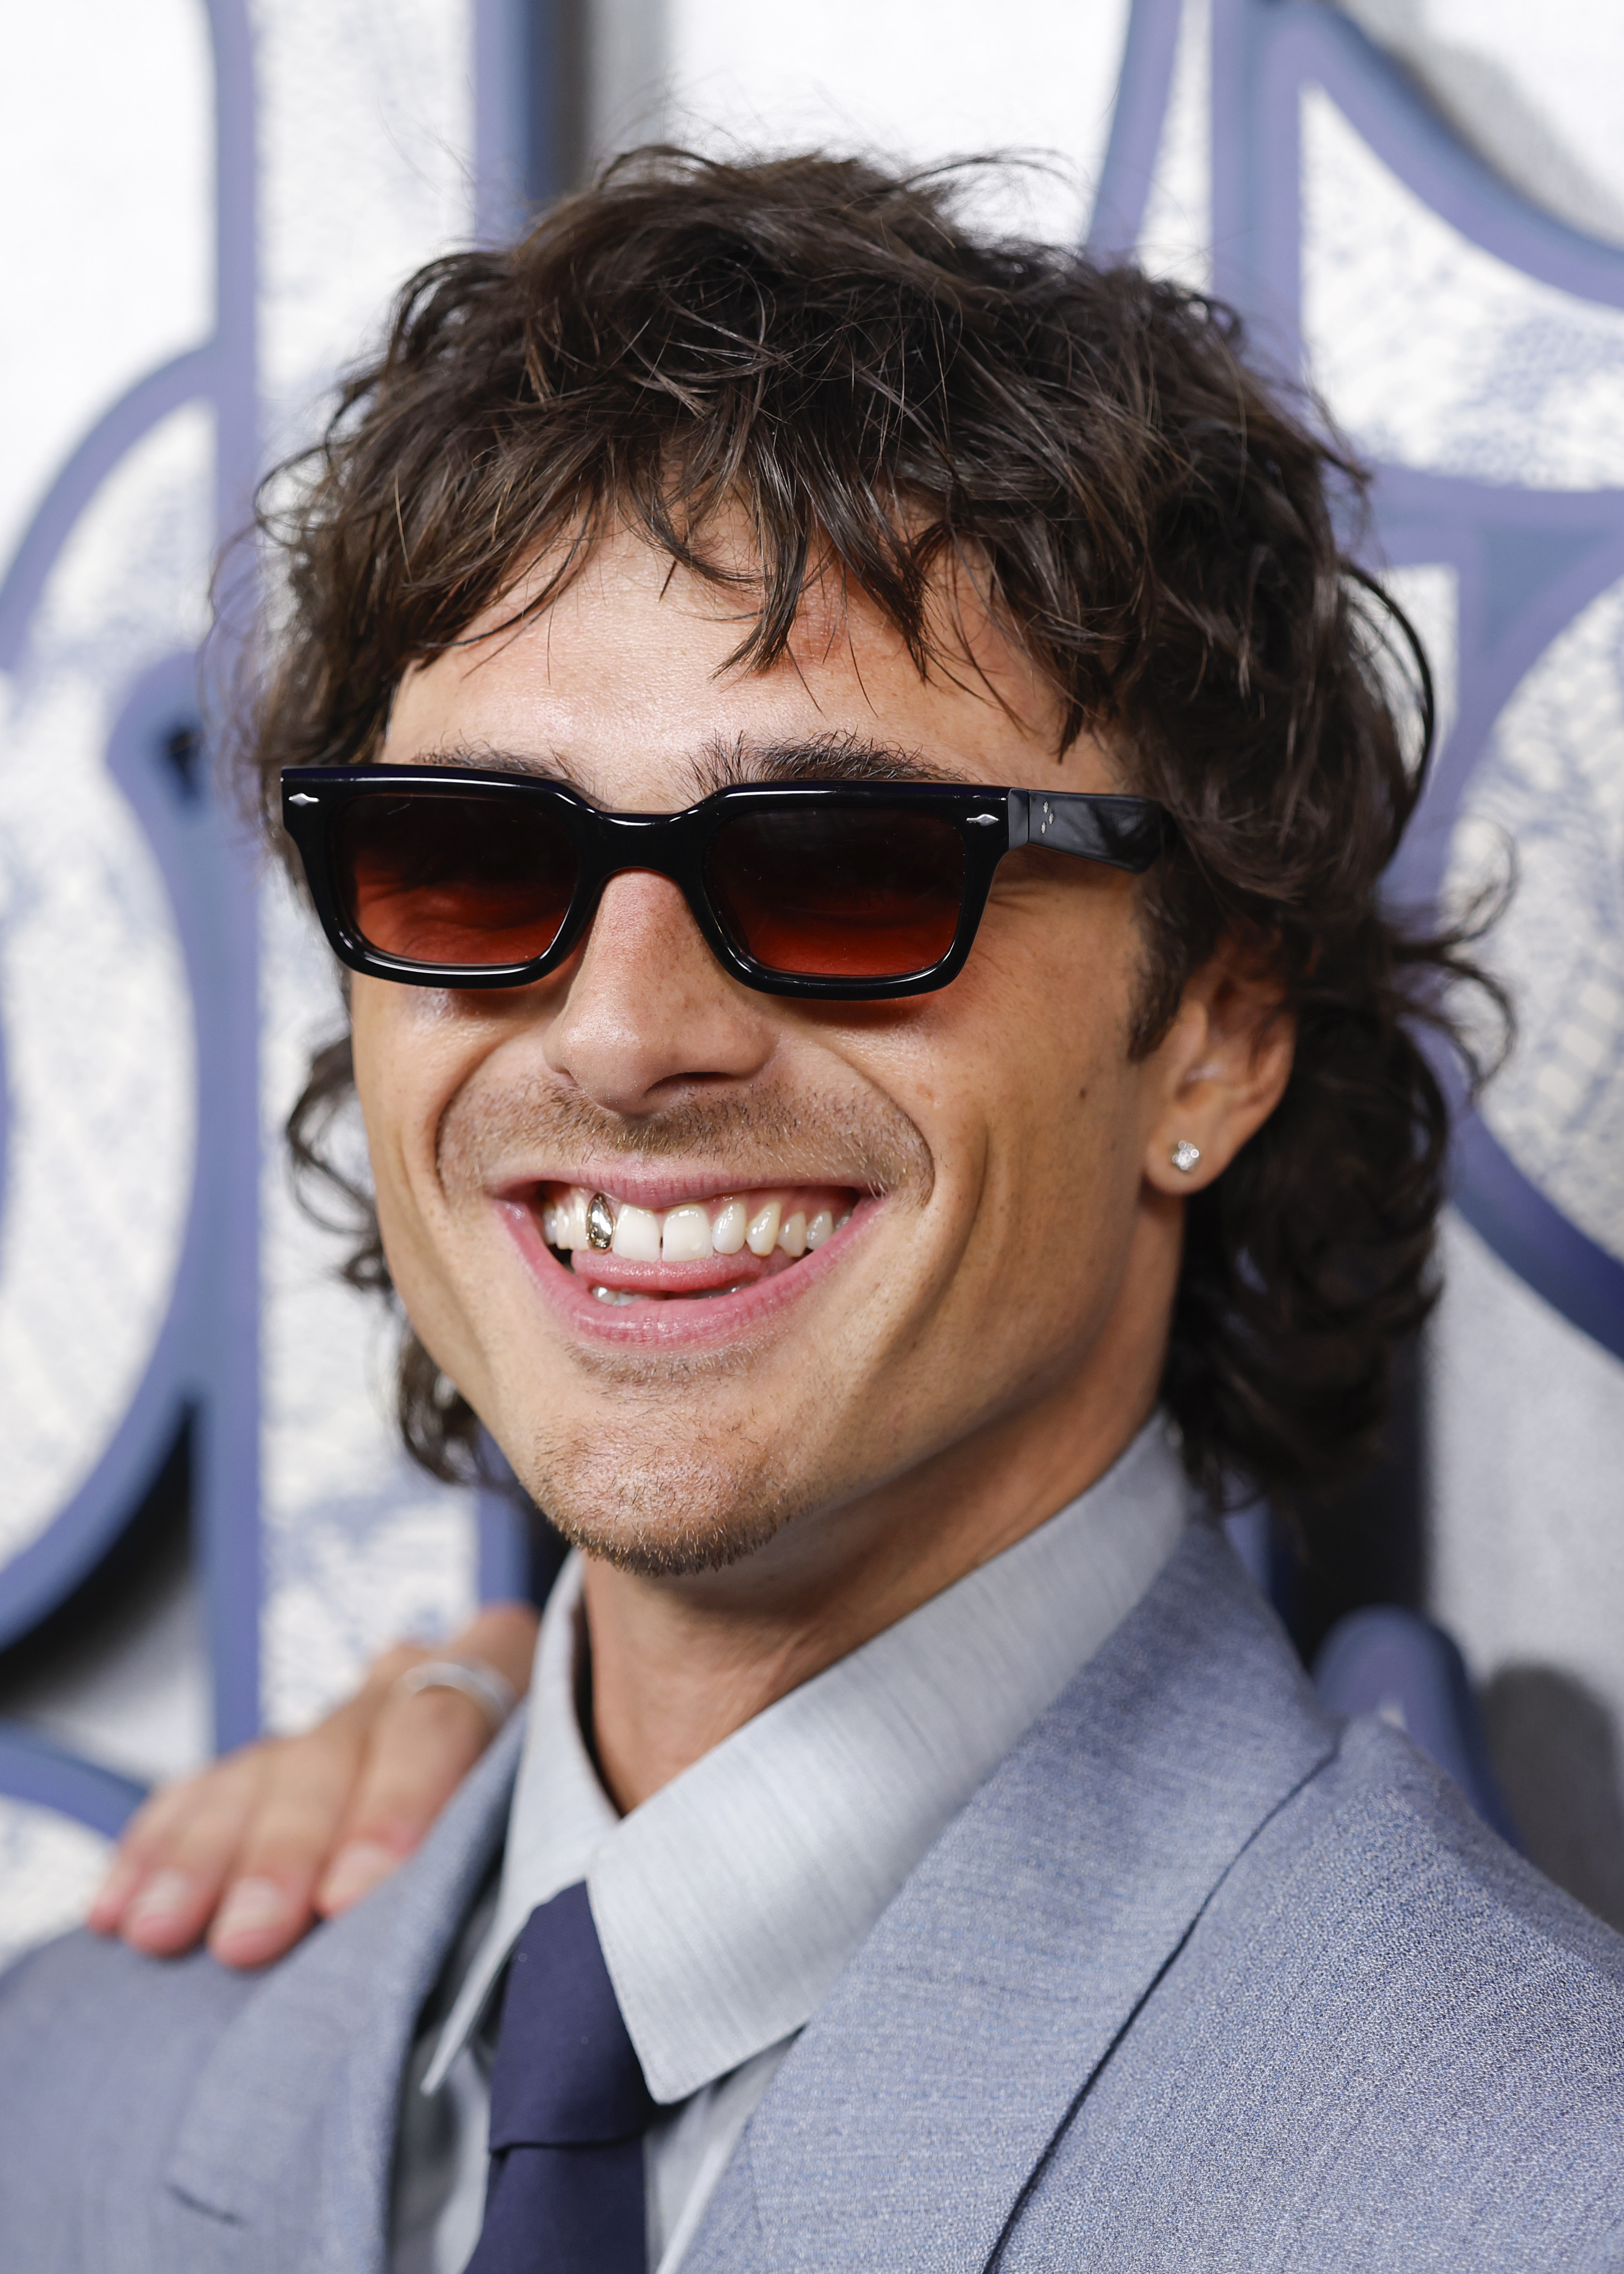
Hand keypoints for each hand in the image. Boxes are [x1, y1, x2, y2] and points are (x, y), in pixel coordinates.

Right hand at [87, 1602, 538, 1969]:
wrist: (506, 1786)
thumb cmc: (548, 1832)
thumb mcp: (554, 1819)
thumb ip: (519, 1856)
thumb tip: (487, 1948)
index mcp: (503, 1675)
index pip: (445, 1722)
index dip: (397, 1807)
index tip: (352, 1895)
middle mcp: (407, 1681)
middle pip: (338, 1753)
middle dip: (286, 1852)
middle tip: (248, 1939)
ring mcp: (328, 1721)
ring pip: (259, 1774)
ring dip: (203, 1859)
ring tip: (158, 1933)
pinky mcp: (263, 1766)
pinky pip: (198, 1793)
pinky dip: (156, 1851)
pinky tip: (117, 1911)